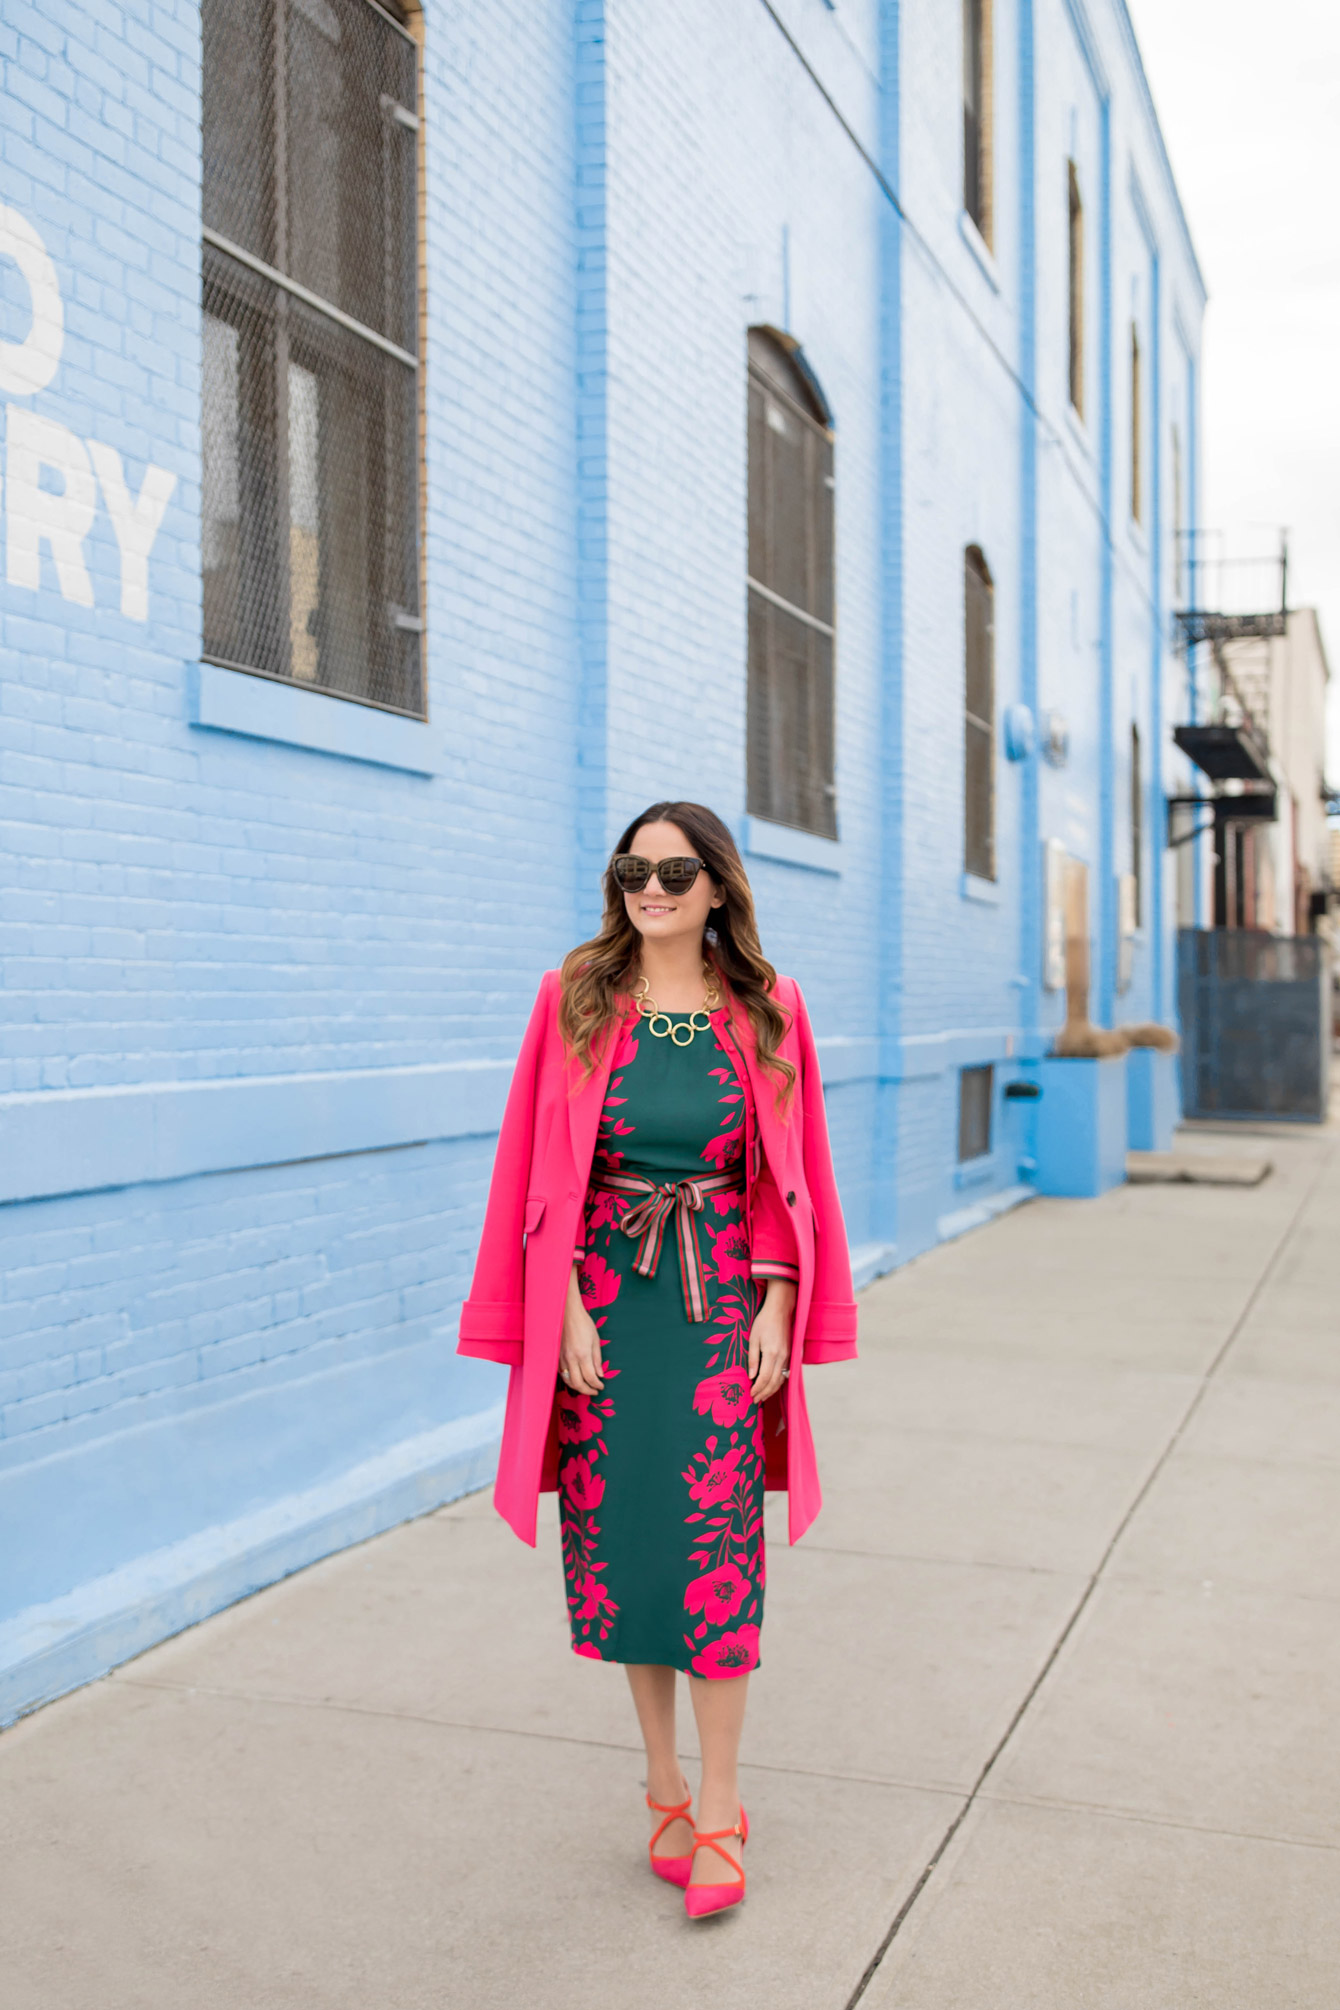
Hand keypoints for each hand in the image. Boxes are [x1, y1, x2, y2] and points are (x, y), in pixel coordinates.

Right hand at [560, 1262, 604, 1394]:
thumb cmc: (583, 1324)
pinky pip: (563, 1373)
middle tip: (595, 1391)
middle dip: (587, 1391)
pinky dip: (569, 1379)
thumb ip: (597, 1359)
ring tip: (586, 1387)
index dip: (597, 1385)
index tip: (601, 1386)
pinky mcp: (556, 1357)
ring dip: (578, 1387)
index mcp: (583, 1354)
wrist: (567, 1313)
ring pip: (568, 1380)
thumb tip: (600, 1375)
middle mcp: (571, 1359)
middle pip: (578, 1383)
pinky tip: (575, 1378)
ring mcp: (562, 1358)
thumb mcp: (595, 1340)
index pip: (590, 1377)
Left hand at [749, 1279, 794, 1402]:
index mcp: (772, 1353)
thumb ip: (753, 1359)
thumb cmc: (763, 1322)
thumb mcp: (753, 1339)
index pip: (765, 1378)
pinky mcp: (790, 1355)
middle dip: (764, 1393)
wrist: (780, 1311)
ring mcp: (788, 1357)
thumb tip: (751, 1376)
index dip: (757, 1388)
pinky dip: (778, 1383)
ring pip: (781, 1380)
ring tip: (762, 1396)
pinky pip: (785, 1373)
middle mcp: (782, 1357)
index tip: (750, 1394)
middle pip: (774, 1382)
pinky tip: (772, 1386)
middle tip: (755, 1401)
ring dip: (772, 1390)